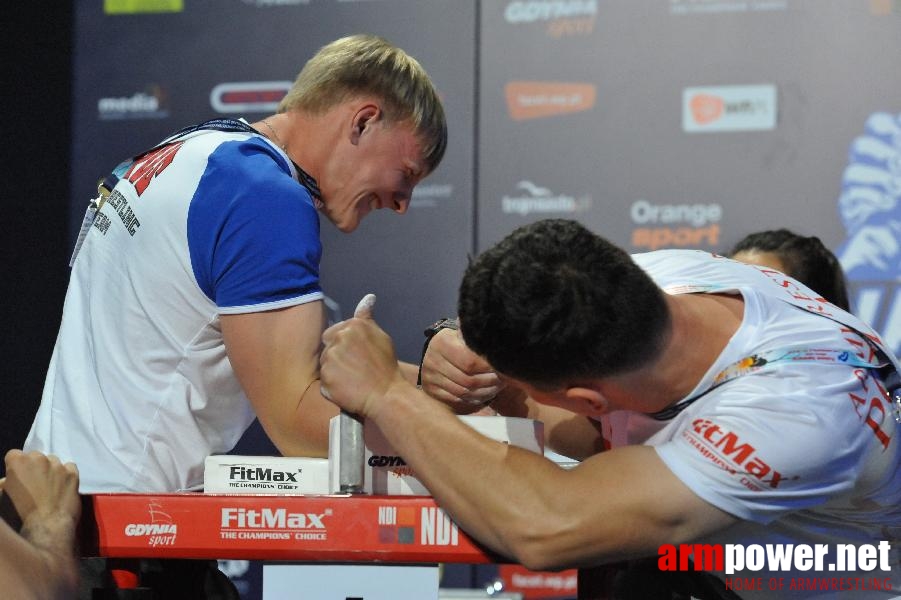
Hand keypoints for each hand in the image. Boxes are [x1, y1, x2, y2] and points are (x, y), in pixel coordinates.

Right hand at [3, 449, 79, 534]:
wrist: (46, 527)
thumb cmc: (19, 514)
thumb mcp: (4, 498)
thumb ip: (6, 484)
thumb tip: (7, 481)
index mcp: (18, 461)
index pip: (14, 455)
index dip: (15, 467)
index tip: (18, 477)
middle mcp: (39, 458)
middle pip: (35, 456)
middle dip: (34, 467)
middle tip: (34, 484)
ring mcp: (58, 465)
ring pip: (53, 461)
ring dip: (50, 470)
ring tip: (49, 487)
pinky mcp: (73, 473)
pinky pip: (69, 467)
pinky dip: (66, 474)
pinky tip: (62, 487)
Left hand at [320, 294, 407, 418]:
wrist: (386, 394)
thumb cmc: (386, 366)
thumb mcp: (381, 337)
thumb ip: (367, 318)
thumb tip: (368, 297)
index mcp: (353, 325)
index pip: (334, 331)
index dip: (343, 345)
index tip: (355, 356)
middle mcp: (338, 338)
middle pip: (328, 346)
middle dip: (337, 355)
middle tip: (353, 368)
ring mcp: (330, 358)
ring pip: (325, 363)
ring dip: (334, 370)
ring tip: (351, 379)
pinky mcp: (325, 378)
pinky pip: (324, 380)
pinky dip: (332, 386)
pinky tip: (346, 389)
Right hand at [420, 327, 504, 411]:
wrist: (435, 349)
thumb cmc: (457, 340)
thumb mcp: (465, 333)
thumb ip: (477, 339)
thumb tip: (498, 346)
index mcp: (442, 342)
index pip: (470, 362)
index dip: (489, 367)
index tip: (502, 367)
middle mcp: (433, 360)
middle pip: (468, 380)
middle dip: (490, 382)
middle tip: (504, 379)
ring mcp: (431, 377)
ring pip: (464, 392)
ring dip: (485, 392)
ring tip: (498, 387)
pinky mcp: (431, 390)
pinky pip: (457, 399)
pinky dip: (474, 399)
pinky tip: (485, 393)